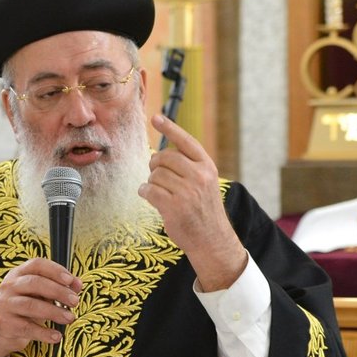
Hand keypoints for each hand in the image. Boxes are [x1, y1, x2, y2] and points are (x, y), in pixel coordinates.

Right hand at [0, 257, 80, 356]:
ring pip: (31, 305)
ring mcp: (6, 305)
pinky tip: (57, 336)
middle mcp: (9, 286)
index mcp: (19, 273)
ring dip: (54, 312)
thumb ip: (59, 286)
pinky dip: (44, 333)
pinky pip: (27, 328)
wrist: (4, 328)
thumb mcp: (41, 293)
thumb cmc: (27, 306)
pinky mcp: (6, 324)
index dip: (55, 270)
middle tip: (75, 301)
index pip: (37, 264)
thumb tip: (77, 285)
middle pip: (34, 283)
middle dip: (58, 291)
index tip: (70, 280)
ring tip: (69, 318)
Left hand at [143, 115, 246, 290]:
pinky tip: (149, 197)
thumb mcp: (204, 184)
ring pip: (155, 174)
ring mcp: (187, 191)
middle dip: (155, 165)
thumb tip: (159, 156)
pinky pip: (149, 190)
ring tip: (158, 192)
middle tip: (156, 175)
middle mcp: (199, 176)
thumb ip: (188, 168)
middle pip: (164, 157)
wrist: (211, 239)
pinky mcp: (174, 206)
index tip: (155, 117)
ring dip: (150, 182)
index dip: (170, 128)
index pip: (186, 142)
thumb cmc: (203, 211)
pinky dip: (145, 192)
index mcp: (207, 167)